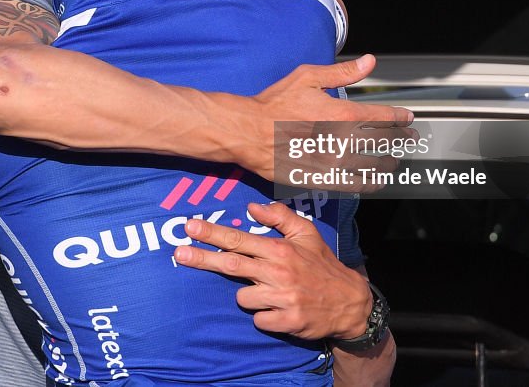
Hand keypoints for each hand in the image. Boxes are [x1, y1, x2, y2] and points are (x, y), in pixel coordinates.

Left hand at [173, 201, 372, 340]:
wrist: (349, 302)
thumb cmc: (322, 264)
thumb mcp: (307, 233)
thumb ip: (280, 217)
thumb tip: (252, 207)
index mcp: (280, 249)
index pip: (239, 239)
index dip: (212, 233)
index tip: (190, 227)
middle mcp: (278, 272)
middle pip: (231, 265)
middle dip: (202, 258)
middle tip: (179, 253)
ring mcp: (282, 298)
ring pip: (242, 297)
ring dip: (248, 295)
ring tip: (268, 291)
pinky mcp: (286, 321)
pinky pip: (257, 319)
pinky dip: (263, 315)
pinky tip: (277, 309)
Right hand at [247, 55, 414, 187]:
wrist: (248, 132)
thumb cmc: (275, 103)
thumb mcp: (308, 77)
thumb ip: (342, 72)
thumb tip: (370, 61)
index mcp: (343, 114)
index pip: (384, 118)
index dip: (400, 118)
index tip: (407, 118)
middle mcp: (344, 141)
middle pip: (384, 143)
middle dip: (401, 140)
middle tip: (409, 138)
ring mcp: (334, 164)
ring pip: (374, 166)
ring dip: (388, 163)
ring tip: (394, 161)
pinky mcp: (322, 180)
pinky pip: (355, 186)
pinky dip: (370, 184)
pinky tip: (376, 181)